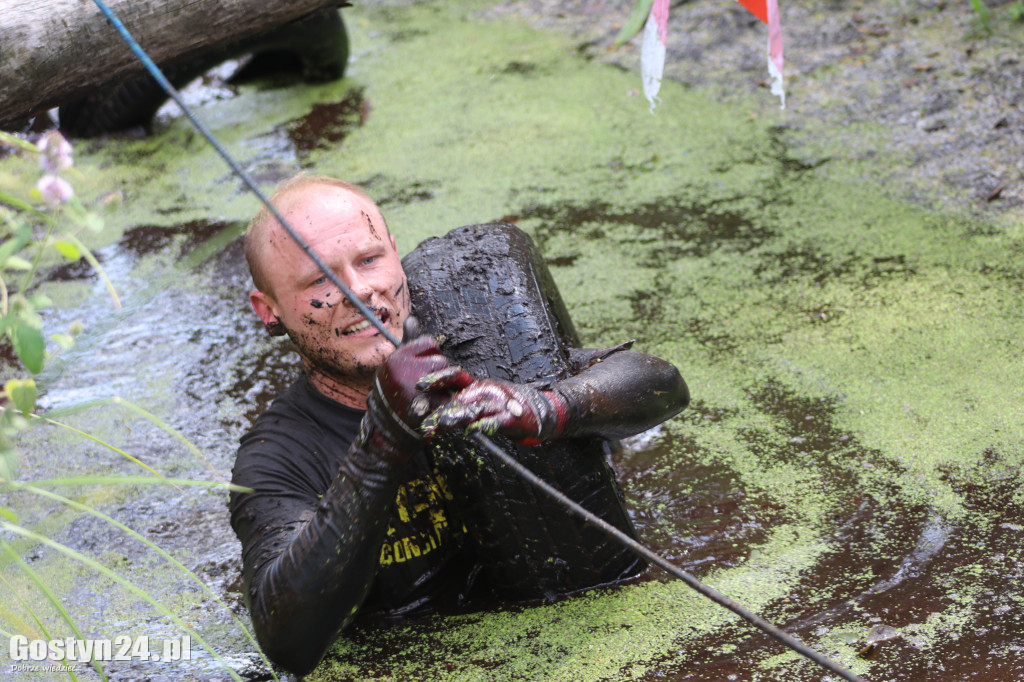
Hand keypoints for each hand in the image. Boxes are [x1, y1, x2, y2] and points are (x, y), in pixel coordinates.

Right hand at [366, 317, 451, 446]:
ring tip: (435, 397)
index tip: (425, 367)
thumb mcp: (396, 366)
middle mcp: (405, 374)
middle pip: (441, 361)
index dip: (431, 355)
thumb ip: (408, 342)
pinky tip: (446, 406)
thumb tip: (412, 319)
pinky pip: (453, 398)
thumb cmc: (394, 393)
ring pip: (448, 377)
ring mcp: (417, 393)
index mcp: (396, 360)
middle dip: (441, 372)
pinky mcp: (429, 410)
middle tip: (432, 385)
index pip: (429, 343)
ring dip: (447, 387)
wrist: (388, 431)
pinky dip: (454, 402)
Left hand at [419, 373, 567, 445]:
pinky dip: (484, 426)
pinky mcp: (511, 419)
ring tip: (442, 423)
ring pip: (474, 410)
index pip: (455, 378)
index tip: (419, 385)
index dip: (438, 380)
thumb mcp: (479, 404)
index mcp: (476, 386)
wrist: (536, 411)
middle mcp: (485, 393)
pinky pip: (495, 422)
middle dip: (440, 408)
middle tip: (423, 416)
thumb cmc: (502, 408)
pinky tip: (472, 431)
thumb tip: (433, 416)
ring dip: (458, 416)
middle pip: (460, 398)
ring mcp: (498, 405)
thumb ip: (459, 408)